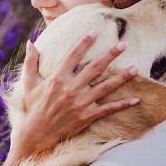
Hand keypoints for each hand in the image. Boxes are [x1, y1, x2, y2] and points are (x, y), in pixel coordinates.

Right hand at [10, 33, 140, 160]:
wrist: (36, 134)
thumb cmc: (33, 107)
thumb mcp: (29, 83)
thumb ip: (31, 61)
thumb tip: (31, 42)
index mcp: (57, 78)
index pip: (73, 55)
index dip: (84, 42)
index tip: (96, 32)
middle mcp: (71, 89)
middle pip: (95, 68)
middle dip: (110, 55)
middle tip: (124, 44)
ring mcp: (81, 103)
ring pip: (106, 87)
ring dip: (122, 77)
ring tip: (136, 68)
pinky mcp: (87, 116)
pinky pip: (108, 109)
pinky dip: (122, 104)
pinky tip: (136, 99)